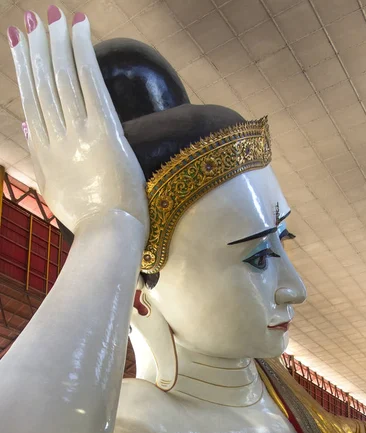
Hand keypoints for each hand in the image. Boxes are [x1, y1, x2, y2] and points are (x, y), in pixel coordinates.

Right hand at [8, 8, 148, 235]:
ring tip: (51, 15)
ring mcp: (79, 134)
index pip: (32, 101)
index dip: (23, 69)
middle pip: (43, 86)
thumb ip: (39, 156)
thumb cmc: (86, 218)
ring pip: (62, 80)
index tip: (17, 42)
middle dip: (36, 49)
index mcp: (46, 153)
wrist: (106, 235)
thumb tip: (26, 123)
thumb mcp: (53, 188)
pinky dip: (82, 53)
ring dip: (56, 43)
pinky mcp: (104, 133)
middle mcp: (57, 138)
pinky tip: (79, 27)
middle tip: (30, 19)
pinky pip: (90, 84)